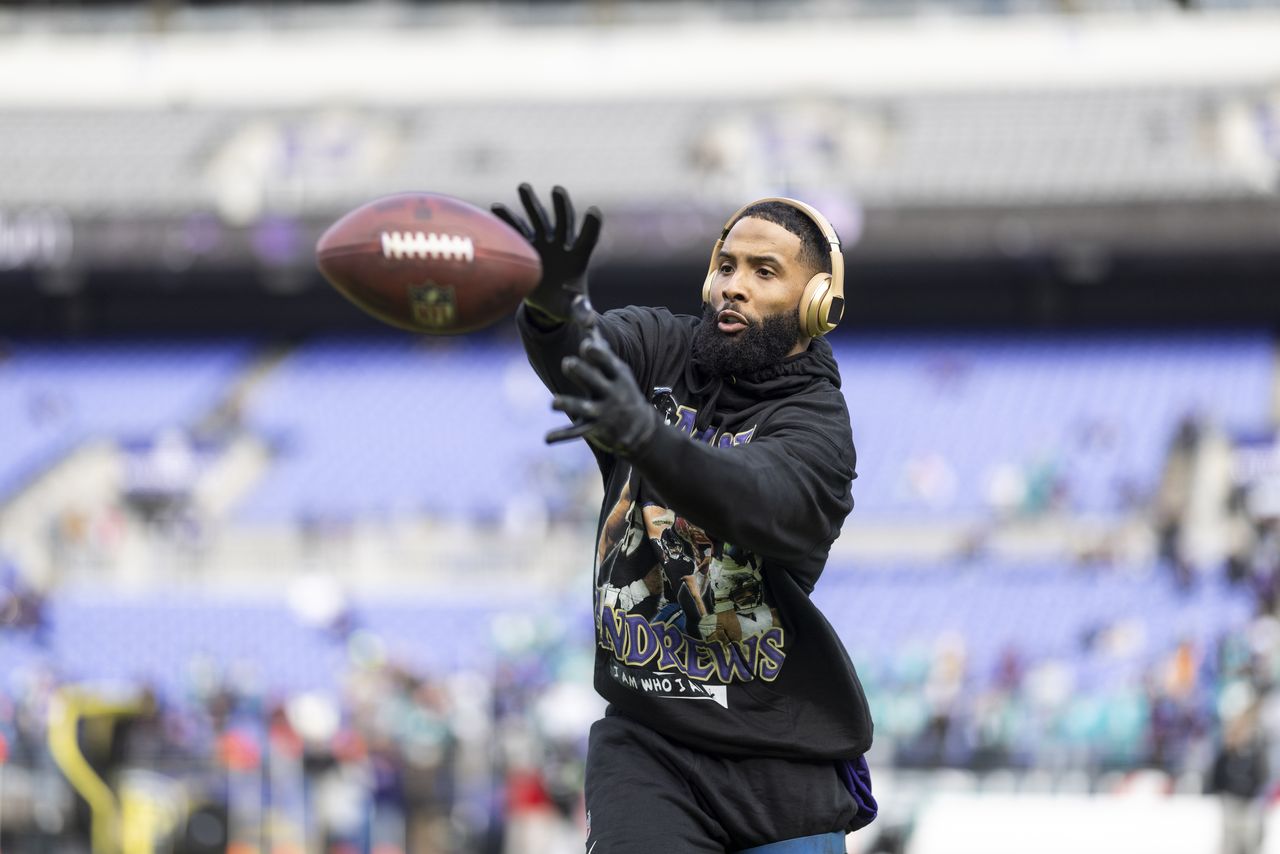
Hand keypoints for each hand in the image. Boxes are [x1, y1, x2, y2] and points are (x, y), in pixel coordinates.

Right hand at [492, 184, 601, 321]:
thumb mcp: (573, 310)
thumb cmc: (564, 304)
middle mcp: (561, 245)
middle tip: (558, 191)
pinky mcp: (526, 246)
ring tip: (524, 186)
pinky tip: (496, 207)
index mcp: (578, 258)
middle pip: (563, 222)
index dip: (591, 227)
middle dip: (561, 206)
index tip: (594, 211)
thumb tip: (589, 323)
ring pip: (538, 219)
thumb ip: (581, 313)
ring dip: (531, 203)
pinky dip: (507, 219)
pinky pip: (516, 231)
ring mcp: (543, 242)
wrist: (548, 300)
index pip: (588, 239)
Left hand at [548, 335, 659, 456]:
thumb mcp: (617, 371)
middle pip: (595, 381)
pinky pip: (576, 432)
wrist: (640, 428)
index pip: (607, 363)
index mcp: (616, 377)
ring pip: (583, 407)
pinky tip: (547, 438)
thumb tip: (590, 322)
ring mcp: (603, 412)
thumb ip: (601, 351)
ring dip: (569, 404)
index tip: (585, 345)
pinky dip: (561, 436)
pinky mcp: (594, 428)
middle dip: (582, 372)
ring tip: (553, 402)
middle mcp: (611, 393)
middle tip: (567, 362)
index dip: (597, 354)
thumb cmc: (622, 390)